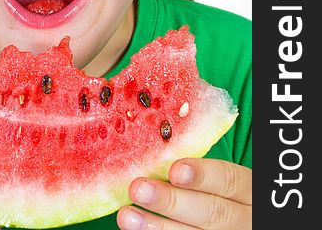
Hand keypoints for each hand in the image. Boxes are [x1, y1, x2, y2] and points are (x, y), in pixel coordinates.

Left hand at [117, 158, 251, 228]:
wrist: (241, 224)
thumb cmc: (222, 193)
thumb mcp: (223, 180)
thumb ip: (198, 171)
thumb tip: (154, 154)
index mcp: (248, 191)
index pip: (228, 179)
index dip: (202, 174)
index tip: (174, 169)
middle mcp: (245, 220)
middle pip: (211, 212)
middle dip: (172, 201)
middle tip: (138, 188)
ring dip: (158, 228)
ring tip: (127, 216)